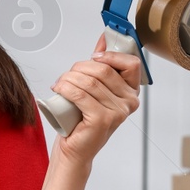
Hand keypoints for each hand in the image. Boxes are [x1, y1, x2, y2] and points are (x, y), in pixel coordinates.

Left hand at [46, 32, 142, 164]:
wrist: (75, 149)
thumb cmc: (83, 120)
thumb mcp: (95, 89)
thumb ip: (102, 64)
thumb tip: (104, 39)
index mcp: (131, 92)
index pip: (131, 63)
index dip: (110, 55)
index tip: (94, 57)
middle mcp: (129, 102)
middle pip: (104, 70)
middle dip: (80, 67)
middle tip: (67, 75)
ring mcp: (118, 112)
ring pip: (90, 81)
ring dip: (69, 78)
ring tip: (60, 84)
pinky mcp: (102, 119)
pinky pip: (80, 94)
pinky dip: (65, 88)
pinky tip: (59, 89)